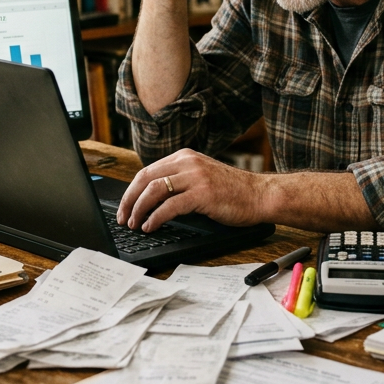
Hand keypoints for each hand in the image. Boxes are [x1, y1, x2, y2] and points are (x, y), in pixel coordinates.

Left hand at [115, 149, 267, 231]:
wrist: (260, 195)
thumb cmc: (233, 191)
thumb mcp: (201, 177)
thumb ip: (179, 181)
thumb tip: (150, 199)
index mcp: (185, 157)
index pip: (147, 171)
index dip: (131, 191)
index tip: (124, 206)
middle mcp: (188, 163)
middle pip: (145, 178)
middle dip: (129, 200)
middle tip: (123, 218)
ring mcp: (195, 177)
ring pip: (154, 190)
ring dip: (139, 209)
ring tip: (134, 224)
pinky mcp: (202, 194)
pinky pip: (170, 206)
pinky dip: (155, 217)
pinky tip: (151, 226)